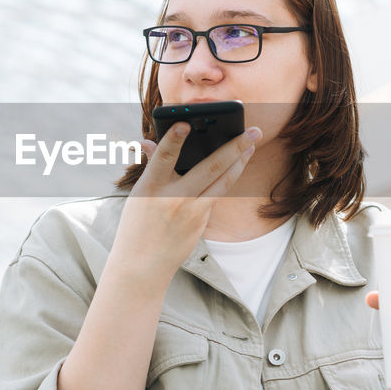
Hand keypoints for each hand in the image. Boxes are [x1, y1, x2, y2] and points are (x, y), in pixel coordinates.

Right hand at [111, 123, 261, 278]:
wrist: (142, 265)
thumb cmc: (138, 224)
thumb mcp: (138, 194)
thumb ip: (151, 166)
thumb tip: (149, 142)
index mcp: (150, 187)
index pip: (163, 158)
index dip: (173, 140)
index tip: (184, 124)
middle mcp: (172, 198)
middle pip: (209, 167)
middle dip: (235, 146)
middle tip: (253, 131)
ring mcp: (190, 212)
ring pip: (222, 181)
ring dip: (240, 161)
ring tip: (252, 144)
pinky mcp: (200, 223)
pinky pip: (217, 194)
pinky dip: (229, 177)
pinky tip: (238, 164)